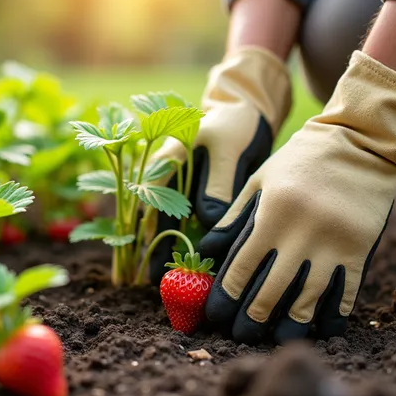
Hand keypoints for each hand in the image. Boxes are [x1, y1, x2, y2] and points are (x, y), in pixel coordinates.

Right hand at [146, 47, 291, 283]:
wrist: (248, 112)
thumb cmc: (235, 125)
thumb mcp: (227, 149)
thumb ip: (218, 183)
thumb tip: (208, 220)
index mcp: (166, 162)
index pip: (148, 203)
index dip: (147, 234)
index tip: (149, 260)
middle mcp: (168, 179)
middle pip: (155, 220)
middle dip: (156, 252)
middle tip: (159, 283)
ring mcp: (183, 189)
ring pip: (172, 226)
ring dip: (174, 251)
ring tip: (179, 283)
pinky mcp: (200, 197)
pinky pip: (192, 225)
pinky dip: (195, 244)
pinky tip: (202, 267)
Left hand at [200, 51, 395, 343]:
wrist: (359, 142)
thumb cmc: (301, 160)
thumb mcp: (260, 179)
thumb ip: (234, 216)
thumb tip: (206, 251)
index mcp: (271, 215)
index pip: (242, 266)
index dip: (226, 296)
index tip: (215, 315)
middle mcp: (300, 233)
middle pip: (272, 289)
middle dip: (252, 317)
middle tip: (240, 335)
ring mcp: (333, 243)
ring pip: (309, 298)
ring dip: (291, 323)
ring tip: (276, 338)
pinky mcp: (361, 248)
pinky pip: (347, 292)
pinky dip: (334, 314)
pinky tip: (324, 329)